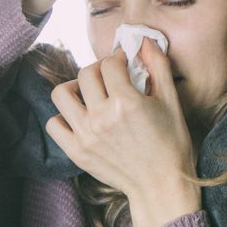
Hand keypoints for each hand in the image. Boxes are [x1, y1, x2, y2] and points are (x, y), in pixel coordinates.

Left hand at [46, 38, 200, 226]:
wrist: (161, 186)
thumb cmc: (172, 144)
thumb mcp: (171, 102)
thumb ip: (158, 67)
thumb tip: (144, 40)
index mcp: (126, 102)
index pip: (109, 63)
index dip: (118, 59)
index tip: (124, 64)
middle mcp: (102, 117)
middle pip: (85, 74)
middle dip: (98, 70)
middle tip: (109, 77)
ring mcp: (86, 136)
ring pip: (62, 94)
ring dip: (74, 88)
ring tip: (88, 93)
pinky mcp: (76, 152)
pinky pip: (54, 124)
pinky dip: (63, 117)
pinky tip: (80, 116)